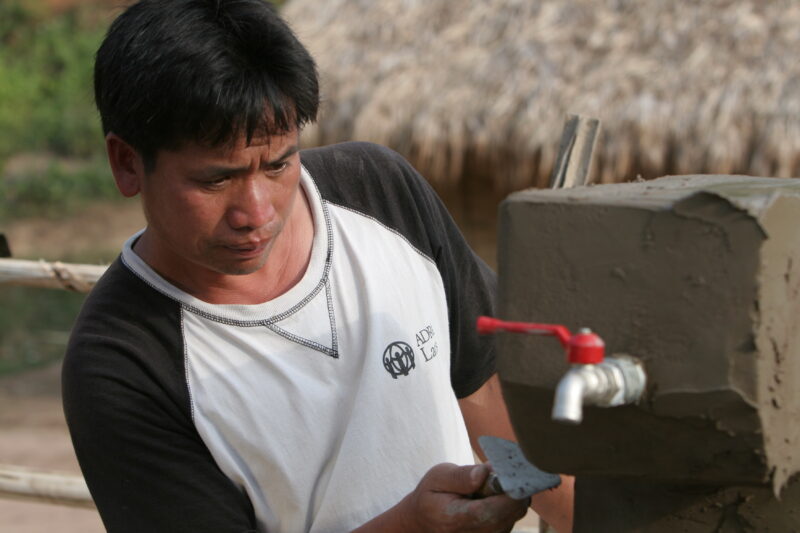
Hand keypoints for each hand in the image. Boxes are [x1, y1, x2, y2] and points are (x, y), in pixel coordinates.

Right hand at [402, 463, 528, 532]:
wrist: (424, 521)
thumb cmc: (431, 496)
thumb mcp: (438, 477)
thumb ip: (461, 476)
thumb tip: (485, 472)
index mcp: (455, 519)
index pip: (491, 511)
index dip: (509, 493)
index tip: (515, 473)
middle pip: (509, 515)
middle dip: (512, 490)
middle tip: (497, 473)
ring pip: (513, 517)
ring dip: (510, 497)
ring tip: (487, 488)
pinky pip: (511, 520)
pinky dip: (508, 505)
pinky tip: (491, 497)